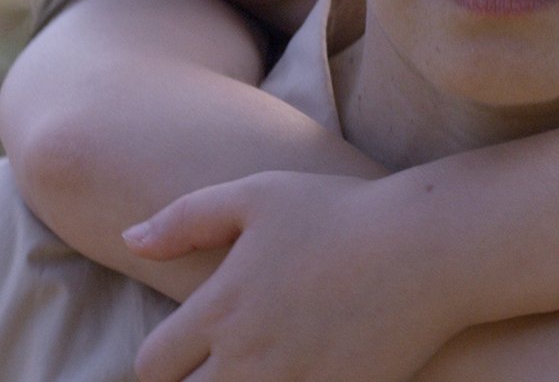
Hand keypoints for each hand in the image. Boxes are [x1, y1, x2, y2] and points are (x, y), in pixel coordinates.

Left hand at [125, 171, 465, 381]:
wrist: (427, 248)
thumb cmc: (340, 212)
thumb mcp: (257, 195)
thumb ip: (186, 218)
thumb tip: (130, 241)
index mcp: (220, 308)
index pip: (151, 367)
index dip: (161, 364)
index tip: (185, 353)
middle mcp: (248, 356)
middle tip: (219, 366)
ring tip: (257, 370)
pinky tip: (299, 375)